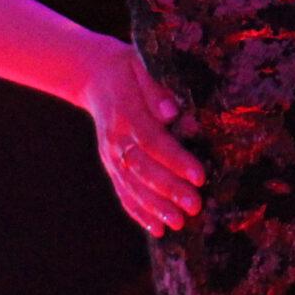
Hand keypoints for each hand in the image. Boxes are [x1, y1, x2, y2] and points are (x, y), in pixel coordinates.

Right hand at [77, 38, 205, 237]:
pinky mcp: (111, 166)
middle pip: (144, 169)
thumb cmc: (129, 68)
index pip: (154, 141)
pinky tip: (156, 229)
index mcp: (127, 114)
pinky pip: (123, 192)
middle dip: (170, 190)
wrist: (94, 75)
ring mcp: (111, 156)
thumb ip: (155, 87)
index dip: (176, 160)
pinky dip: (139, 213)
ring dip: (156, 208)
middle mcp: (116, 140)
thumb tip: (171, 110)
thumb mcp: (141, 65)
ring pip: (132, 187)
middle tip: (195, 206)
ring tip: (178, 224)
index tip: (200, 176)